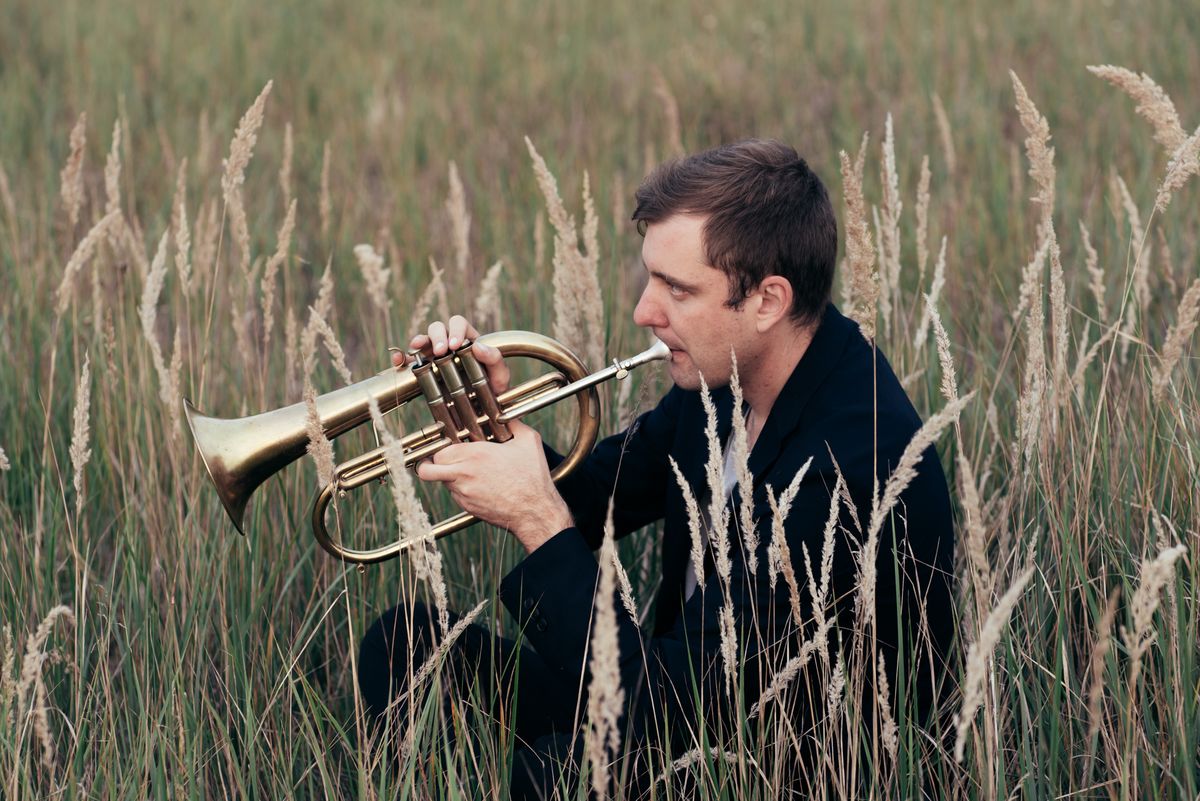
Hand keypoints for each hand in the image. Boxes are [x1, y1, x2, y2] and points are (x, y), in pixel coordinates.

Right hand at [391, 314, 508, 394]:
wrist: (483, 410)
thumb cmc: (494, 388)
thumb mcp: (500, 375)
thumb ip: (495, 359)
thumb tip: (477, 346)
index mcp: (468, 339)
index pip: (458, 323)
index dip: (455, 330)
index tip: (454, 345)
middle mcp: (449, 343)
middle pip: (438, 327)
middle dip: (437, 336)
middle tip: (440, 352)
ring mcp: (435, 355)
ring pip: (424, 339)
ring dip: (420, 341)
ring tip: (417, 349)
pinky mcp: (424, 369)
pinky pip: (409, 359)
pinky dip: (402, 357)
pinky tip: (399, 360)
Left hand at [416, 421, 573, 553]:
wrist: (534, 512)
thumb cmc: (533, 477)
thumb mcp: (529, 442)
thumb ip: (514, 422)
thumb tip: (506, 413)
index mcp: (475, 455)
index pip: (439, 449)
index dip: (441, 446)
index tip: (446, 444)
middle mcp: (464, 474)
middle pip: (428, 468)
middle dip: (432, 462)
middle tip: (443, 458)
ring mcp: (463, 493)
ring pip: (441, 482)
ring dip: (448, 475)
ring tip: (465, 470)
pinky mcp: (467, 507)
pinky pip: (455, 495)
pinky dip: (461, 488)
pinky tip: (479, 484)